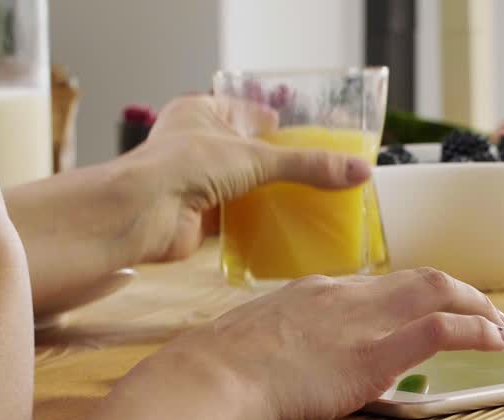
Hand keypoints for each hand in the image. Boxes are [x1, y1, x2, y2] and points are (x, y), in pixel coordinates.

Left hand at [121, 94, 371, 263]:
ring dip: (267, 195)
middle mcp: (193, 143)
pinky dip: (257, 223)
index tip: (305, 133)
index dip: (273, 120)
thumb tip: (359, 173)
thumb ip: (308, 166)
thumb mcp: (257, 158)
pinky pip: (234, 218)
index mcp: (199, 111)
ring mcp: (193, 181)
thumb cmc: (187, 166)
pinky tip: (284, 226)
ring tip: (307, 200)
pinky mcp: (196, 215)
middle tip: (314, 171)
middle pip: (245, 152)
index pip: (244, 110)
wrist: (145, 213)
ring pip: (240, 186)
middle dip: (275, 164)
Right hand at [154, 268, 503, 419]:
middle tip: (486, 315)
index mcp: (318, 291)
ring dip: (479, 307)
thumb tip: (285, 361)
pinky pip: (440, 330)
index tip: (430, 313)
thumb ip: (283, 342)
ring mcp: (362, 321)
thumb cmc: (220, 368)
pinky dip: (475, 330)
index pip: (381, 284)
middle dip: (461, 294)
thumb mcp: (254, 339)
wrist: (213, 375)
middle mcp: (346, 295)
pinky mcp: (373, 353)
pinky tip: (494, 341)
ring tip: (502, 329)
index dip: (415, 298)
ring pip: (437, 292)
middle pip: (418, 278)